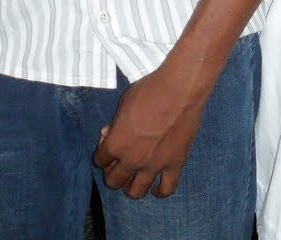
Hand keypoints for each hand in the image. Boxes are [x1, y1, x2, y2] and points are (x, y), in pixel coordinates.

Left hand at [94, 64, 208, 198]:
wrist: (180, 89)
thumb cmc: (149, 90)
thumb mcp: (123, 103)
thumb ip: (116, 123)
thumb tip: (111, 132)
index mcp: (116, 143)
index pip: (100, 160)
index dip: (103, 154)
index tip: (108, 148)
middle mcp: (131, 160)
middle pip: (114, 181)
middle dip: (113, 173)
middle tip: (120, 164)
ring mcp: (154, 166)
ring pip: (137, 191)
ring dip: (132, 187)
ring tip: (135, 179)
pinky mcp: (175, 165)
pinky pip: (167, 189)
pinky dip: (159, 192)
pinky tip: (156, 188)